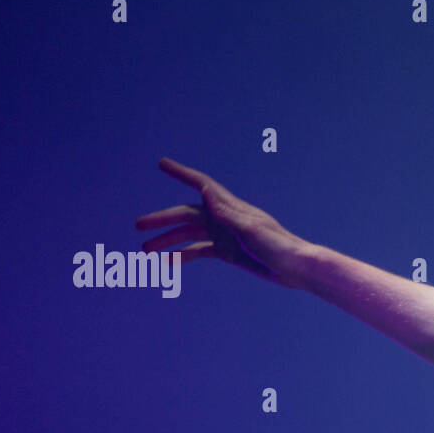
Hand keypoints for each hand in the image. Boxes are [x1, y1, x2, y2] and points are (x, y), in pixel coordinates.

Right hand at [135, 158, 308, 287]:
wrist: (296, 268)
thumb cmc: (280, 246)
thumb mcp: (254, 230)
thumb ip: (231, 216)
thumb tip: (208, 196)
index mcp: (231, 208)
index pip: (202, 185)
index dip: (182, 174)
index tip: (162, 164)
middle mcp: (224, 218)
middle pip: (187, 214)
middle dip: (162, 219)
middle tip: (137, 226)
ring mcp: (224, 235)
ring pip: (189, 235)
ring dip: (167, 241)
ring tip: (144, 251)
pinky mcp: (228, 252)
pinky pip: (199, 252)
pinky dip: (183, 256)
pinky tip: (166, 264)